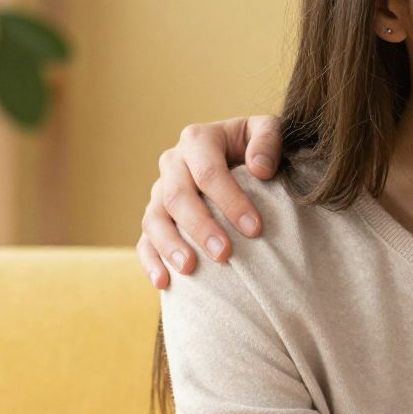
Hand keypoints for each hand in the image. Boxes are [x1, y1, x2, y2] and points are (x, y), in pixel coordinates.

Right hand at [136, 114, 285, 286]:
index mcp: (198, 140)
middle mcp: (173, 163)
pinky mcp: (155, 217)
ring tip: (189, 268)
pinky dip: (150, 261)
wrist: (240, 155)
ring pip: (155, 219)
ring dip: (170, 245)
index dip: (230, 200)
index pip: (208, 172)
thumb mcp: (266, 131)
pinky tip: (163, 282)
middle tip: (225, 254)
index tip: (255, 228)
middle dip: (201, 227)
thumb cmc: (257, 146)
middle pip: (178, 197)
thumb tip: (260, 168)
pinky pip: (144, 240)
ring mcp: (159, 191)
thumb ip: (268, 140)